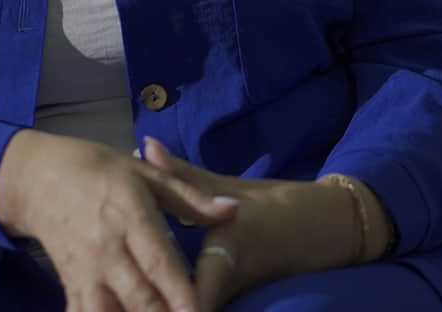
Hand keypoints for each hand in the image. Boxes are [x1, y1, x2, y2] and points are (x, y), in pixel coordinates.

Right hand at [0, 129, 240, 311]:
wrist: (37, 178)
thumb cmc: (98, 170)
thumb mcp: (144, 173)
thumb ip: (190, 196)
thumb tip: (233, 209)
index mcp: (129, 217)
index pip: (158, 263)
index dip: (180, 293)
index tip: (199, 311)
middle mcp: (106, 250)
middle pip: (138, 298)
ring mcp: (86, 271)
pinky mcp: (70, 285)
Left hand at [139, 138, 369, 310]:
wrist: (327, 229)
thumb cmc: (279, 206)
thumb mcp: (230, 187)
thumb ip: (183, 175)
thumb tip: (145, 146)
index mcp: (226, 254)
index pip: (189, 295)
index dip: (156, 300)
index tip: (126, 297)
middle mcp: (228, 284)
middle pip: (182, 307)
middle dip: (152, 303)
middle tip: (114, 302)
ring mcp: (233, 296)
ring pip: (191, 308)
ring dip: (162, 302)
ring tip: (122, 302)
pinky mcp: (235, 301)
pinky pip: (202, 307)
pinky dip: (177, 304)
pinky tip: (149, 298)